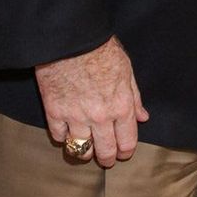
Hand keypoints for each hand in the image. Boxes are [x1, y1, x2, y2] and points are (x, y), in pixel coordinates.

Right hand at [36, 35, 148, 168]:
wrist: (72, 39)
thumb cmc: (101, 49)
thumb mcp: (126, 69)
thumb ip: (134, 97)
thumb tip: (142, 117)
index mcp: (121, 106)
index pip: (127, 142)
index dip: (126, 151)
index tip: (123, 153)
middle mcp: (100, 117)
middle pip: (105, 152)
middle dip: (107, 158)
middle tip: (106, 158)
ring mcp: (76, 117)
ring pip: (81, 150)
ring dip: (85, 152)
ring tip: (86, 148)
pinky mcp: (55, 113)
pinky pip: (59, 137)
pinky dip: (63, 137)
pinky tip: (67, 132)